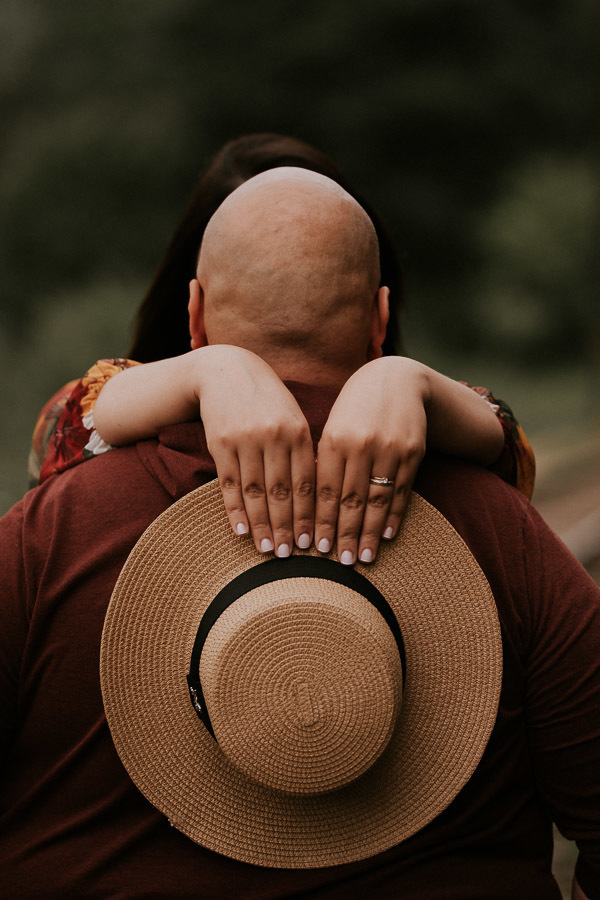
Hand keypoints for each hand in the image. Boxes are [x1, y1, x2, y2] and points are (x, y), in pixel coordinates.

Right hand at [197, 346, 315, 556]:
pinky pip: (229, 483)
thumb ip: (304, 452)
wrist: (226, 371)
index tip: (310, 543)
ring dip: (261, 524)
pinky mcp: (220, 443)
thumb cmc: (267, 399)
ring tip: (266, 550)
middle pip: (282, 492)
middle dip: (286, 526)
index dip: (308, 516)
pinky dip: (235, 509)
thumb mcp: (293, 417)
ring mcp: (245, 440)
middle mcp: (274, 436)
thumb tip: (318, 497)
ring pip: (255, 491)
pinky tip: (241, 530)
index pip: (307, 483)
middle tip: (288, 555)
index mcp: (298, 431)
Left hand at [315, 357, 428, 565]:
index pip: (326, 490)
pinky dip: (393, 515)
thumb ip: (323, 461)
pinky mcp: (413, 452)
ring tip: (363, 557)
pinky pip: (401, 490)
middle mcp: (362, 444)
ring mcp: (389, 449)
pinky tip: (386, 535)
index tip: (316, 548)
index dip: (322, 522)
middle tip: (340, 562)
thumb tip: (308, 506)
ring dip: (369, 532)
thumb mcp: (334, 426)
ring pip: (377, 499)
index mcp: (334, 438)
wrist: (399, 379)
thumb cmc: (356, 407)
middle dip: (344, 534)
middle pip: (351, 499)